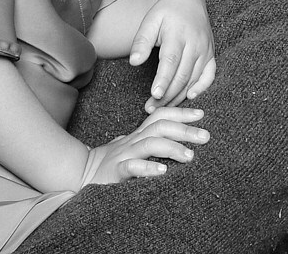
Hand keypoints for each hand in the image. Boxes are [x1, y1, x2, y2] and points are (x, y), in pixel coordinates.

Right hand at [79, 105, 207, 185]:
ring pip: (149, 144)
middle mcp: (133, 141)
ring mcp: (124, 155)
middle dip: (184, 129)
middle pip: (160, 126)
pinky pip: (132, 168)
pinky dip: (147, 168)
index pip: (161, 115)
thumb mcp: (135, 148)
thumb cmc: (114, 163)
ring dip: (172, 148)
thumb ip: (153, 141)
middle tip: (205, 136)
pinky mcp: (115, 172)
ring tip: (190, 156)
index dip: (181, 112)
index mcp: (139, 134)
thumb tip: (180, 137)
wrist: (81, 174)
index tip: (201, 113)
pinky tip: (162, 172)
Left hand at [130, 0, 216, 110]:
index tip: (154, 94)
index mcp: (178, 34)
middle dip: (167, 94)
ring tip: (162, 107)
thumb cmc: (165, 12)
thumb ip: (141, 41)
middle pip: (182, 74)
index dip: (163, 79)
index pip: (171, 60)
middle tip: (150, 108)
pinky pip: (210, 75)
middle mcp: (195, 43)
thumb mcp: (150, 21)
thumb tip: (134, 61)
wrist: (188, 0)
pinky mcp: (211, 54)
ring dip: (179, 95)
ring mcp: (205, 49)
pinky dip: (202, 87)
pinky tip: (190, 97)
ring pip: (193, 78)